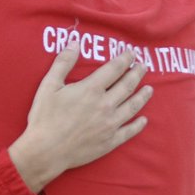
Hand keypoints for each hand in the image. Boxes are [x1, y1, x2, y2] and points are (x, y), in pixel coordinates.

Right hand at [7, 45, 150, 192]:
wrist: (45, 151)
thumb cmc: (44, 117)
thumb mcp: (49, 85)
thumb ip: (63, 62)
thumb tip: (75, 42)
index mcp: (91, 89)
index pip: (114, 69)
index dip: (125, 59)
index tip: (131, 53)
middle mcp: (105, 105)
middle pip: (127, 85)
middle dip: (137, 73)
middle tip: (143, 66)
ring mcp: (110, 124)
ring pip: (132, 106)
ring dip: (143, 96)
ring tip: (150, 89)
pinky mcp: (110, 141)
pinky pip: (129, 131)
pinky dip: (138, 125)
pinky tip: (144, 120)